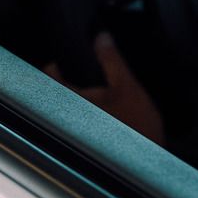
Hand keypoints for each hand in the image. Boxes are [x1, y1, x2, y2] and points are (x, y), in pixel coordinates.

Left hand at [44, 32, 164, 144]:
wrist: (146, 158)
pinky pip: (79, 122)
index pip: (51, 78)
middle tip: (79, 75)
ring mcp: (76, 132)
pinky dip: (85, 114)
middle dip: (67, 83)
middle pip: (57, 95)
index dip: (56, 66)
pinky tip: (102, 113)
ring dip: (76, 100)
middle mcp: (70, 118)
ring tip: (92, 94)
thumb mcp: (126, 85)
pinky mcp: (88, 141)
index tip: (61, 61)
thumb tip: (101, 38)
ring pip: (68, 109)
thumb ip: (111, 59)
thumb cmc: (136, 125)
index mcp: (74, 101)